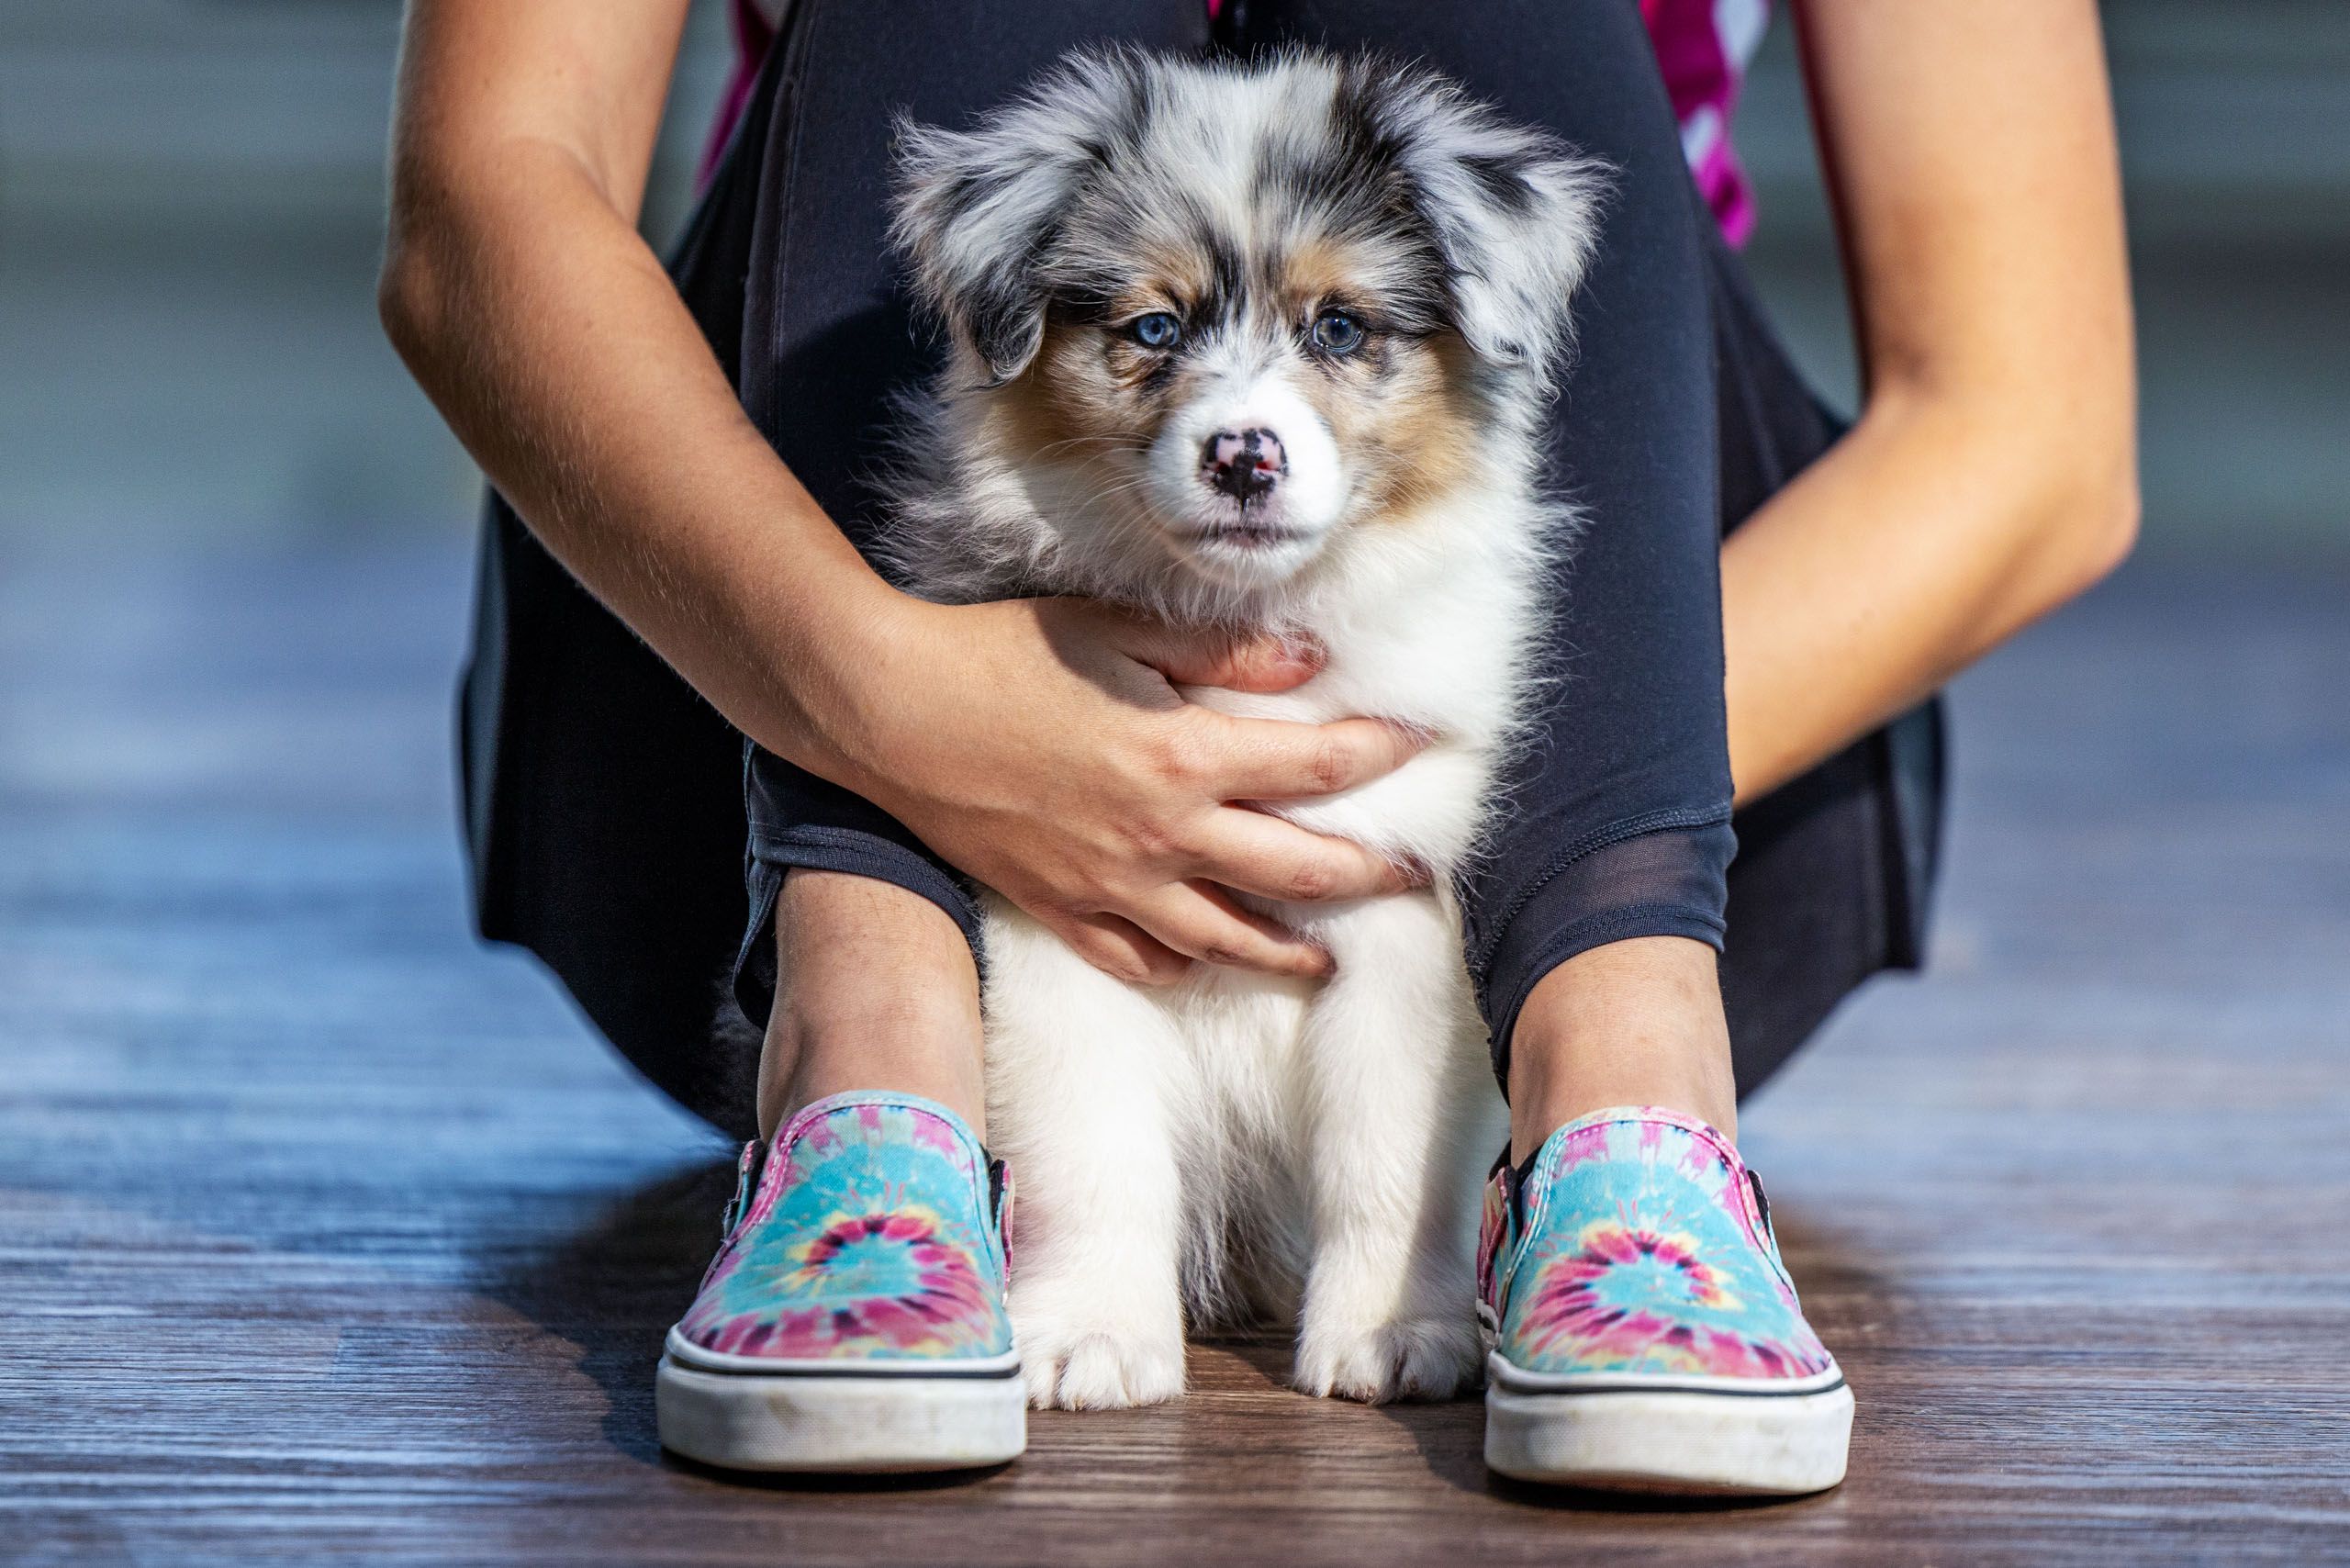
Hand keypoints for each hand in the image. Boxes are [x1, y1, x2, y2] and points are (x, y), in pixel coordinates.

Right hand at [822, 595, 1423, 984]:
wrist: (888, 713)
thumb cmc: (997, 653)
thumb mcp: (1115, 630)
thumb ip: (1219, 650)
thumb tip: (1307, 658)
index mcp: (1183, 756)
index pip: (1317, 765)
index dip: (1379, 753)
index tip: (1419, 744)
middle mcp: (1163, 835)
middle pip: (1297, 869)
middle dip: (1368, 875)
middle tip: (1413, 878)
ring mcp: (1113, 885)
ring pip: (1229, 939)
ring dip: (1291, 951)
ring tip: (1330, 958)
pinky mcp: (1063, 909)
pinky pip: (1140, 960)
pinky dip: (1183, 967)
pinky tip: (1206, 962)